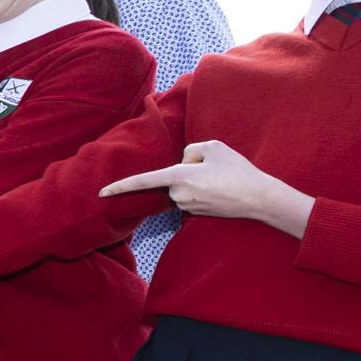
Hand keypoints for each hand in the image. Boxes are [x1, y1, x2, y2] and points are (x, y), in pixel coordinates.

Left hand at [101, 139, 313, 234]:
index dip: (120, 186)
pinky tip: (221, 190)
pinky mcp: (197, 213)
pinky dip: (204, 190)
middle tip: (215, 171)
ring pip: (183, 186)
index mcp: (178, 177)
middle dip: (188, 169)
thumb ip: (191, 149)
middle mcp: (178, 195)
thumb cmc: (237, 170)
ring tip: (220, 181)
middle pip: (172, 176)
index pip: (142, 181)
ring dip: (197, 180)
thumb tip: (184, 163)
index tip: (101, 193)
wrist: (259, 198)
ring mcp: (187, 207)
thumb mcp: (214, 146)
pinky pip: (194, 195)